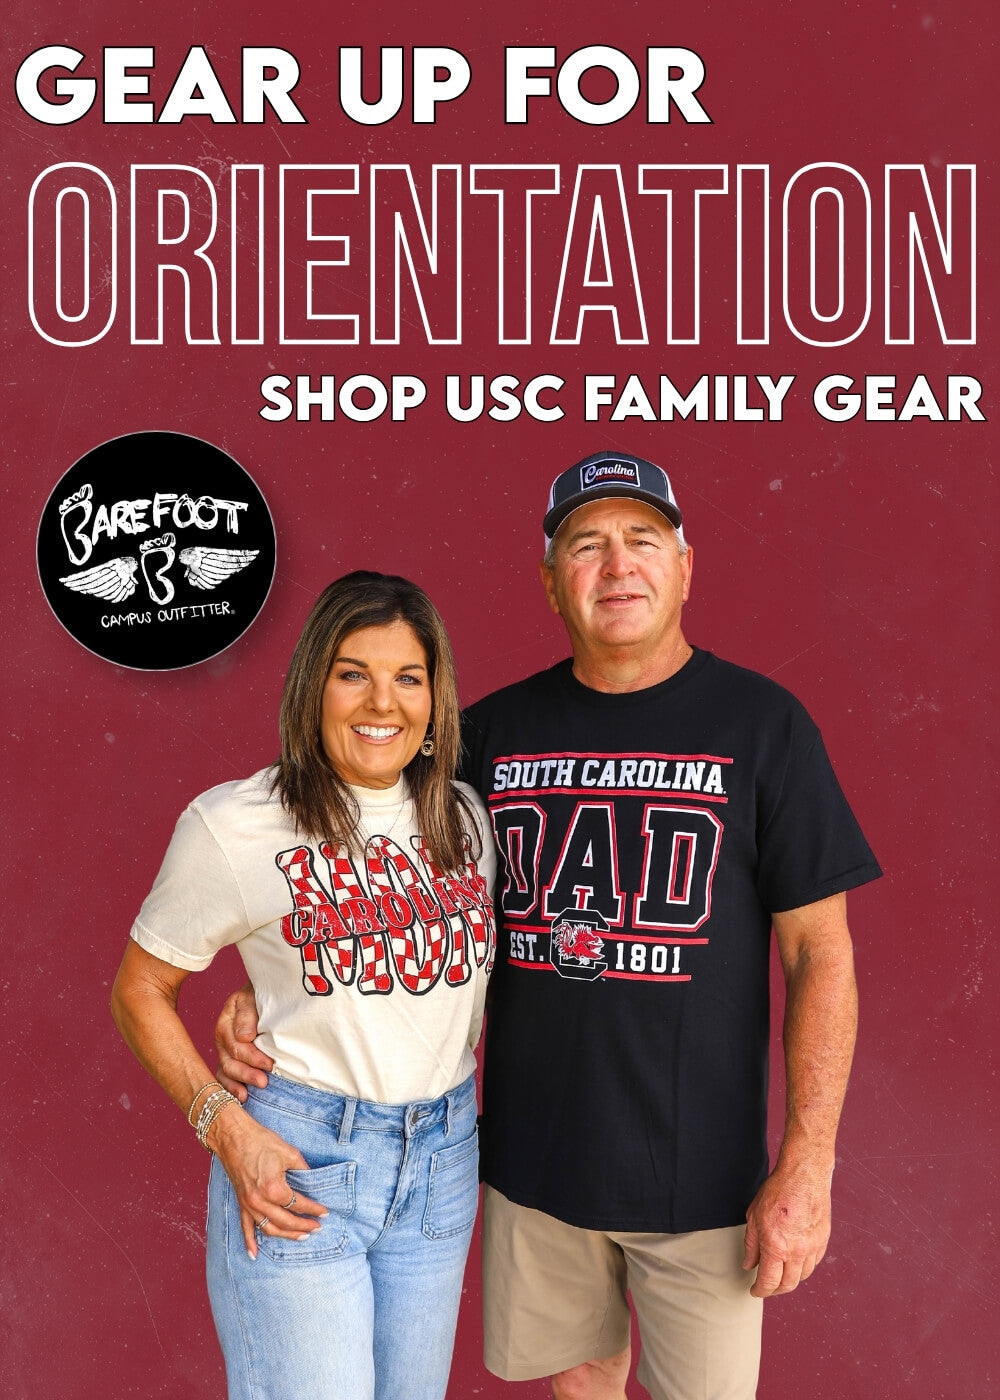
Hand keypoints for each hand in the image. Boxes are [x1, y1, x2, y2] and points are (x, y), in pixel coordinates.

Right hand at [207, 1103, 327, 1257]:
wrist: (234, 1136)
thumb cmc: (261, 1141)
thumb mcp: (289, 1153)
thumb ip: (302, 1170)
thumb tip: (312, 1181)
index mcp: (274, 1188)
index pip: (299, 1204)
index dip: (314, 1209)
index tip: (324, 1211)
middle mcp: (260, 1201)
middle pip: (286, 1221)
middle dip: (303, 1226)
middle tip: (317, 1227)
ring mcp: (249, 1204)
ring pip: (269, 1229)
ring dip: (285, 1235)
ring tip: (301, 1237)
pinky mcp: (241, 1203)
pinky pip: (245, 1227)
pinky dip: (250, 1242)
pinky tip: (254, 1254)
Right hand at [215, 983, 270, 1099]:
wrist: (266, 996)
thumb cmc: (261, 996)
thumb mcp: (253, 997)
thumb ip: (247, 1015)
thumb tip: (244, 1037)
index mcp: (226, 1022)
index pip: (235, 1045)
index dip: (252, 1057)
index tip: (269, 1064)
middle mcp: (222, 1039)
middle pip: (229, 1061)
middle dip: (247, 1074)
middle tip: (264, 1082)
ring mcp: (224, 1052)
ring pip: (225, 1072)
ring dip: (238, 1084)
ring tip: (250, 1095)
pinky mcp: (230, 1061)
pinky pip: (224, 1078)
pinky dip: (231, 1089)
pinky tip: (241, 1098)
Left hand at [742, 1161, 831, 1297]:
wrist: (804, 1175)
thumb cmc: (777, 1191)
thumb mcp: (754, 1216)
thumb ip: (751, 1244)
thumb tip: (749, 1265)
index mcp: (776, 1246)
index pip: (768, 1282)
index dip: (760, 1290)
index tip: (754, 1291)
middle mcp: (796, 1251)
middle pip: (787, 1285)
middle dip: (775, 1290)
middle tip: (766, 1287)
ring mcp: (812, 1247)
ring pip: (802, 1276)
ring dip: (790, 1279)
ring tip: (780, 1274)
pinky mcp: (823, 1240)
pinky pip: (813, 1263)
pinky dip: (803, 1267)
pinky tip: (795, 1261)